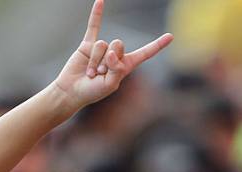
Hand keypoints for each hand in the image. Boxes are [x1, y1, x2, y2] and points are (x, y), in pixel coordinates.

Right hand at [53, 0, 172, 109]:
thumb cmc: (91, 92)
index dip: (157, 45)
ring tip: (90, 73)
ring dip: (95, 61)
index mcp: (125, 67)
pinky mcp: (88, 45)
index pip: (144, 53)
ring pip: (103, 45)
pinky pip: (93, 26)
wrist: (71, 91)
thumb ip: (116, 69)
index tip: (170, 36)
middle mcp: (115, 56)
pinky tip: (100, 1)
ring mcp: (102, 49)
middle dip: (108, 60)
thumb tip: (111, 52)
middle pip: (119, 45)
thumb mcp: (110, 85)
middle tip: (100, 74)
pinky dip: (96, 14)